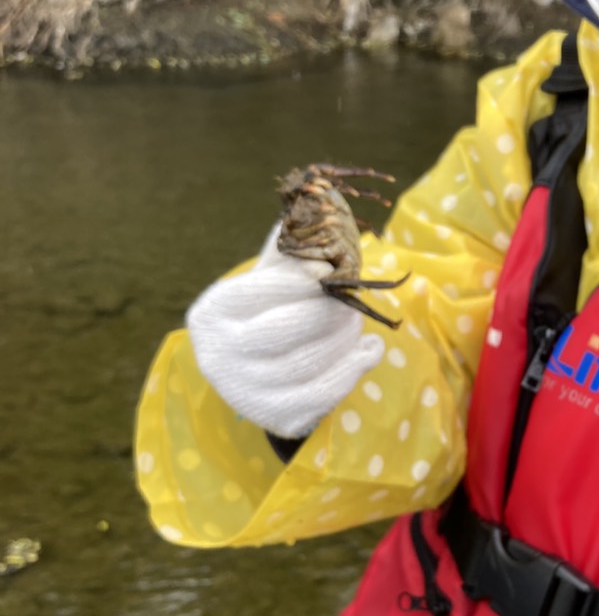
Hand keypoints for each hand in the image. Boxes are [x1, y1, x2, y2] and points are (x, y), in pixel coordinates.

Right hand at [186, 225, 386, 437]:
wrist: (257, 376)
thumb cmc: (267, 315)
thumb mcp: (269, 278)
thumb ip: (288, 248)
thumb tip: (318, 198)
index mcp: (212, 312)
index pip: (262, 289)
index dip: (301, 278)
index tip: (329, 269)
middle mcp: (218, 356)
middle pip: (289, 327)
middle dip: (329, 309)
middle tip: (350, 299)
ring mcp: (245, 392)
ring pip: (311, 360)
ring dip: (345, 336)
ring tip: (357, 322)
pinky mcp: (276, 418)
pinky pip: (324, 393)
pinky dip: (353, 369)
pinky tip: (370, 350)